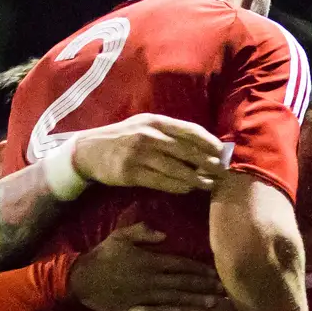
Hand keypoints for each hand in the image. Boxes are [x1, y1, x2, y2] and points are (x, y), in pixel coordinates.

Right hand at [71, 223, 221, 310]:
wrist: (80, 279)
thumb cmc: (102, 255)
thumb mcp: (120, 236)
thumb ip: (143, 232)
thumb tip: (164, 235)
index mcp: (150, 261)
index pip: (182, 265)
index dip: (200, 270)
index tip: (217, 273)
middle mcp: (150, 279)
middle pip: (184, 284)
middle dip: (205, 288)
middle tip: (225, 292)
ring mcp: (143, 296)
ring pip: (174, 299)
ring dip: (195, 302)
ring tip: (213, 305)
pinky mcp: (134, 308)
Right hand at [73, 114, 226, 194]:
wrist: (89, 151)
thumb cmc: (123, 138)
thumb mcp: (144, 126)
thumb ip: (168, 133)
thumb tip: (200, 144)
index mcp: (155, 121)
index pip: (189, 130)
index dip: (208, 142)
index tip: (222, 151)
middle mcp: (149, 136)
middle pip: (186, 151)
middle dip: (208, 162)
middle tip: (222, 171)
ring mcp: (139, 155)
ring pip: (176, 169)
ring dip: (196, 178)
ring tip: (209, 184)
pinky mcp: (131, 173)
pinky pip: (161, 182)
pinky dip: (177, 186)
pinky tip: (188, 189)